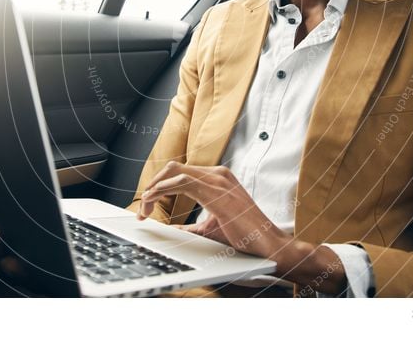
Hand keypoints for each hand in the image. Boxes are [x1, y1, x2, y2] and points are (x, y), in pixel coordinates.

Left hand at [138, 161, 346, 294]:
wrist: (268, 244)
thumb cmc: (245, 236)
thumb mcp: (211, 228)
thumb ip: (190, 227)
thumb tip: (171, 230)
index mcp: (218, 179)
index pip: (181, 173)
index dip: (160, 186)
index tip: (149, 204)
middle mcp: (218, 174)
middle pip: (175, 169)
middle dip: (154, 186)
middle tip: (144, 207)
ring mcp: (219, 180)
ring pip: (175, 172)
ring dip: (155, 189)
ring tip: (145, 207)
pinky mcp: (217, 192)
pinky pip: (183, 182)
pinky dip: (163, 189)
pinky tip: (154, 200)